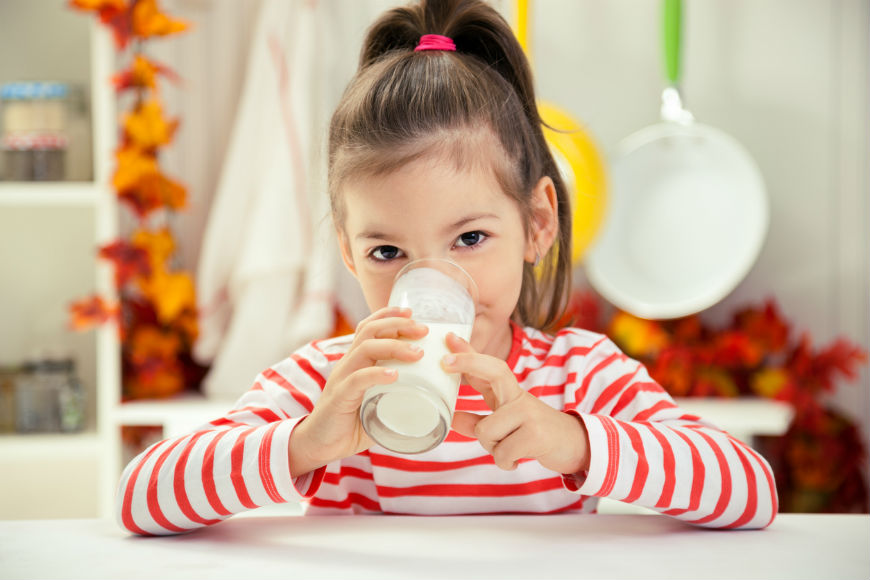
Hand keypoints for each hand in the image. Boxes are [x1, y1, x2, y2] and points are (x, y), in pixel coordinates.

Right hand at [289, 307, 427, 475]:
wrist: (319, 446)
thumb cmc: (350, 425)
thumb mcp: (377, 405)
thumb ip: (397, 398)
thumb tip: (431, 400)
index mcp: (355, 362)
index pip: (368, 328)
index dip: (388, 316)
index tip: (412, 314)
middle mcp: (347, 364)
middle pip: (369, 331)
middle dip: (398, 325)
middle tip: (424, 330)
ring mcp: (341, 379)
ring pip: (365, 349)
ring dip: (394, 347)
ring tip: (418, 353)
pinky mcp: (339, 398)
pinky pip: (357, 379)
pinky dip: (378, 374)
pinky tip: (395, 375)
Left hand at [443, 332, 589, 474]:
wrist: (575, 446)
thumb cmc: (535, 434)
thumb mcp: (505, 425)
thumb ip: (479, 421)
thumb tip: (453, 418)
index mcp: (510, 393)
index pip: (489, 368)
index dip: (469, 355)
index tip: (450, 340)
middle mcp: (519, 397)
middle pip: (492, 372)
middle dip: (467, 363)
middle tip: (445, 362)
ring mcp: (529, 413)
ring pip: (486, 431)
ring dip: (492, 448)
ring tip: (508, 450)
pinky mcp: (536, 434)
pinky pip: (502, 452)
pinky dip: (506, 462)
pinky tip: (516, 459)